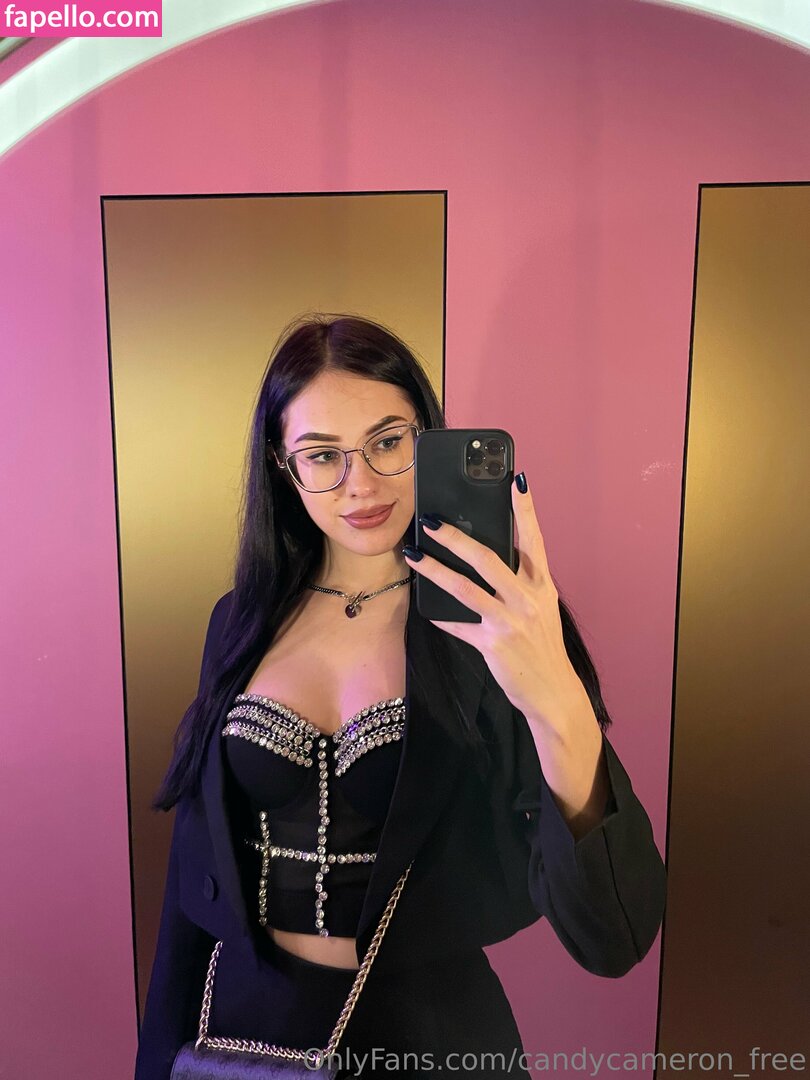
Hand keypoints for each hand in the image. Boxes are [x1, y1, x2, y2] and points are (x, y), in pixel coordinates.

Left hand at [403, 474, 583, 725]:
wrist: (554, 693)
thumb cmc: (543, 647)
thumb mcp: (541, 609)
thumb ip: (519, 584)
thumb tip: (487, 557)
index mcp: (542, 586)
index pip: (534, 539)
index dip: (525, 509)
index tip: (516, 479)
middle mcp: (528, 599)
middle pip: (488, 558)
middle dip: (456, 537)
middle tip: (431, 521)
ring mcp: (510, 622)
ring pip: (465, 588)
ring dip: (435, 570)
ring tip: (413, 554)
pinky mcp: (493, 645)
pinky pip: (459, 625)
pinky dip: (440, 616)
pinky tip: (424, 607)